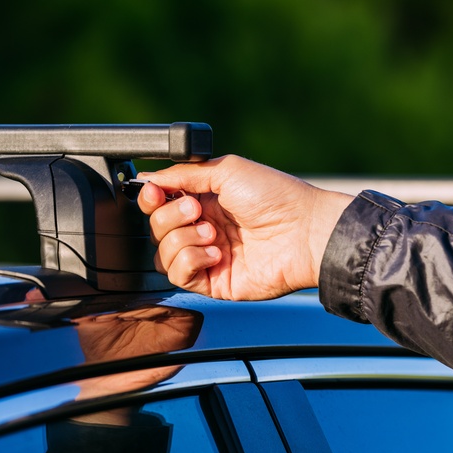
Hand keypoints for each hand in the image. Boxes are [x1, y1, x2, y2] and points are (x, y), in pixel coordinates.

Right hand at [137, 155, 352, 299]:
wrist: (304, 231)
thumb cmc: (276, 197)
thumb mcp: (226, 170)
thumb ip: (184, 174)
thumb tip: (148, 178)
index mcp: (206, 201)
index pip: (160, 204)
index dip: (151, 199)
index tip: (154, 192)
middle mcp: (204, 229)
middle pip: (157, 229)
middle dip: (170, 216)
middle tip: (198, 210)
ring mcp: (208, 257)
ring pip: (162, 254)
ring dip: (182, 239)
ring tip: (213, 233)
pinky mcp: (214, 282)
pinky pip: (179, 276)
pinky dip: (191, 261)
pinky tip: (216, 253)